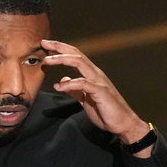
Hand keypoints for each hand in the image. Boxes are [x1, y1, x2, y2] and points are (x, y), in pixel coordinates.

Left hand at [43, 39, 152, 156]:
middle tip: (44, 43)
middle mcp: (95, 73)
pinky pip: (83, 83)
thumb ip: (74, 89)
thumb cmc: (105, 111)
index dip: (61, 49)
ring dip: (62, 60)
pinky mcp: (101, 91)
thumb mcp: (85, 99)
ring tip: (47, 61)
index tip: (46, 45)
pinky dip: (70, 84)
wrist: (122, 123)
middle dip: (60, 47)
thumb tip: (63, 80)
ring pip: (80, 63)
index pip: (75, 56)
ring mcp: (98, 81)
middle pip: (76, 54)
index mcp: (91, 74)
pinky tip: (59, 86)